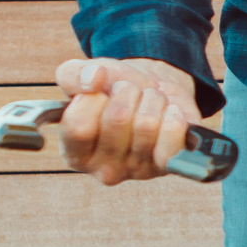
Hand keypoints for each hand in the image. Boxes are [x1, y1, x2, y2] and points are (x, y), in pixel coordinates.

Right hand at [54, 57, 200, 184]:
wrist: (154, 94)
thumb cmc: (113, 90)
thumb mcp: (85, 76)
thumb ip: (72, 75)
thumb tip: (92, 79)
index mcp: (75, 154)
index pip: (77, 127)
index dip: (90, 99)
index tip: (97, 93)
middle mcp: (103, 170)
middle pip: (116, 119)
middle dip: (127, 92)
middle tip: (129, 93)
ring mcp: (137, 171)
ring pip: (146, 123)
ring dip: (151, 99)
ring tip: (150, 101)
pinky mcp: (167, 165)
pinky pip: (172, 136)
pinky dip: (173, 115)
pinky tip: (169, 113)